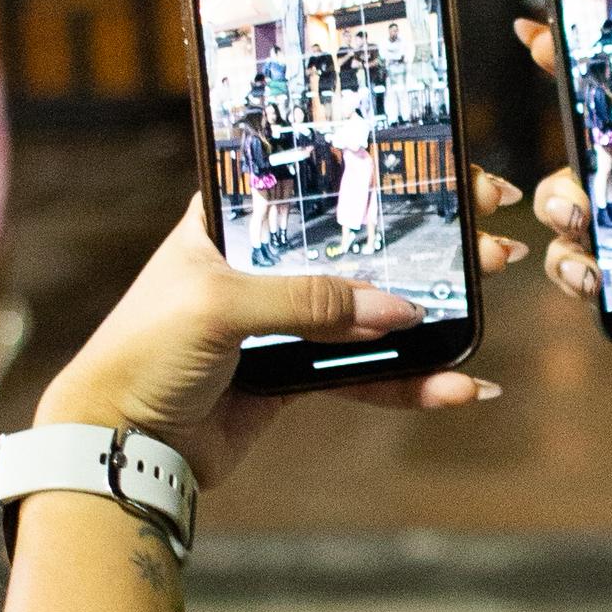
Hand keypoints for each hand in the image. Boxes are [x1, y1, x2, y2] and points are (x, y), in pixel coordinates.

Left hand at [34, 173, 524, 484]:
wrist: (118, 445)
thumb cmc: (144, 352)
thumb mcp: (220, 307)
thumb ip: (309, 302)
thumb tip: (398, 310)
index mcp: (232, 223)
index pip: (319, 182)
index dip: (383, 171)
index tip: (448, 167)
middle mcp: (261, 266)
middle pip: (360, 245)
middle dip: (431, 242)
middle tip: (493, 236)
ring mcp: (282, 323)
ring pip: (372, 311)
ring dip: (432, 313)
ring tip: (491, 304)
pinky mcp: (294, 378)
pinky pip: (364, 376)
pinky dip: (409, 385)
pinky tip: (458, 388)